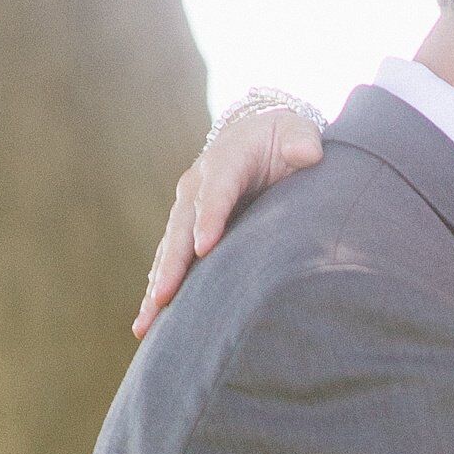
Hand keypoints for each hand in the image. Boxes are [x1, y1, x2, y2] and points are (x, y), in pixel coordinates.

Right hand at [132, 98, 325, 334]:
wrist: (256, 136)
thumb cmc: (282, 138)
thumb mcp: (295, 130)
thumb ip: (300, 139)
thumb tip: (307, 154)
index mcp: (225, 161)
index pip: (217, 190)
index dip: (210, 217)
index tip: (205, 249)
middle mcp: (196, 186)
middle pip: (182, 228)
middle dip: (173, 265)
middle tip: (163, 298)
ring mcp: (187, 208)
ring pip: (170, 250)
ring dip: (157, 286)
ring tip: (146, 324)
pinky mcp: (186, 229)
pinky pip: (170, 261)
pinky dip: (159, 288)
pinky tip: (149, 321)